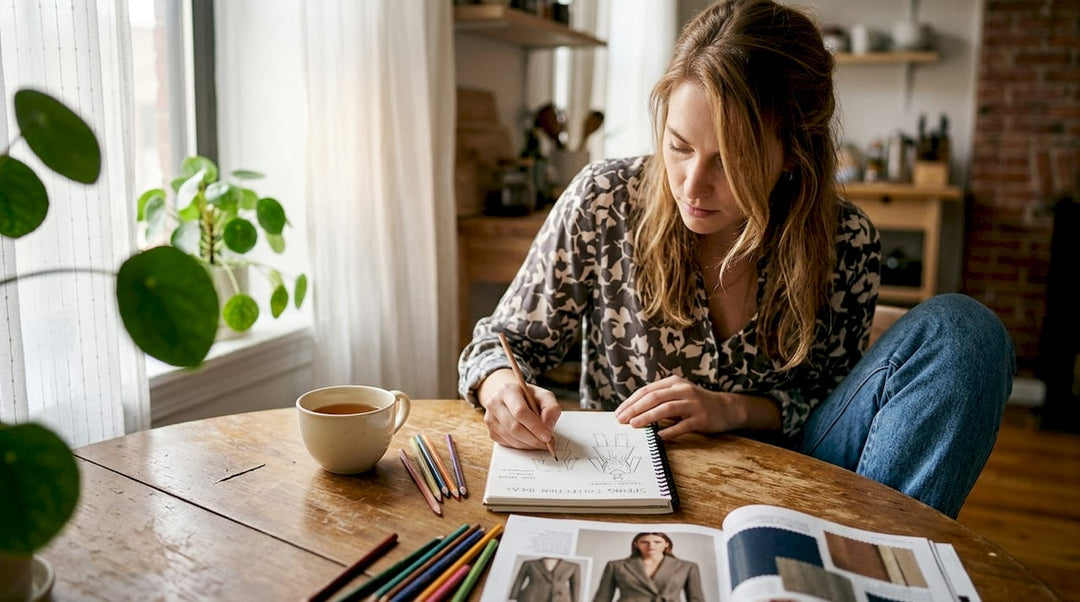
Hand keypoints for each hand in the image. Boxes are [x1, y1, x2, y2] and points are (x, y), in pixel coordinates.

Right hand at [477, 369, 561, 449]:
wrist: (509, 397)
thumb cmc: (528, 397)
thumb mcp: (543, 395)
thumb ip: (551, 407)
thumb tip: (548, 425)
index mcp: (508, 390)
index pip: (520, 412)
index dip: (535, 426)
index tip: (547, 436)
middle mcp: (495, 403)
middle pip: (514, 427)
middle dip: (533, 439)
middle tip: (547, 444)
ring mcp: (490, 418)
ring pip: (511, 438)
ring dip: (528, 444)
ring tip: (540, 442)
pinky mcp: (491, 431)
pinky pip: (507, 444)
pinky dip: (521, 446)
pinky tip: (530, 441)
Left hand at [614, 375, 779, 439]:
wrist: (725, 408)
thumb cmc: (695, 404)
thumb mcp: (677, 395)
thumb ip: (658, 400)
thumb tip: (632, 412)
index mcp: (673, 382)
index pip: (647, 390)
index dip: (631, 401)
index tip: (618, 413)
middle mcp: (683, 390)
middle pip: (654, 397)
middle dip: (635, 409)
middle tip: (622, 420)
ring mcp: (693, 403)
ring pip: (666, 409)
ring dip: (648, 418)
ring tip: (635, 426)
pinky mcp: (701, 418)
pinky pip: (682, 426)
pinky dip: (669, 431)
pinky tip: (658, 437)